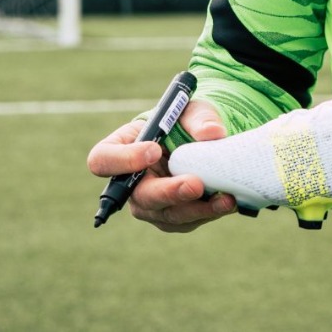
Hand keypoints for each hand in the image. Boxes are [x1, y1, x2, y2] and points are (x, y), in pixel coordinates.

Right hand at [85, 99, 236, 232]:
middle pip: (139, 197)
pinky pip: (187, 222)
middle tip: (195, 184)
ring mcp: (150, 204)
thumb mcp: (191, 110)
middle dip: (169, 193)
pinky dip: (209, 213)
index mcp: (120, 147)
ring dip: (196, 209)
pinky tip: (228, 202)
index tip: (154, 150)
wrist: (202, 141)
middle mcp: (130, 182)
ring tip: (225, 199)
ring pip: (166, 215)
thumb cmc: (185, 121)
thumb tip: (213, 133)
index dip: (123, 160)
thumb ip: (200, 118)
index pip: (103, 160)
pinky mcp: (172, 217)